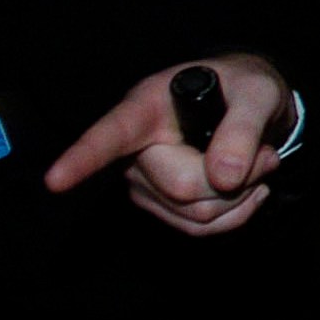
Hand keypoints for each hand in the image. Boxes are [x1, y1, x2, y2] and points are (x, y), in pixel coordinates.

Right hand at [44, 53, 291, 235]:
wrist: (250, 109)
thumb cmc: (245, 91)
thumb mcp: (257, 94)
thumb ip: (244, 127)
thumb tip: (224, 177)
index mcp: (147, 108)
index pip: (111, 136)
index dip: (82, 158)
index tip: (55, 180)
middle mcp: (136, 149)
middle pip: (182, 186)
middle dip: (235, 177)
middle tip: (265, 154)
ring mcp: (146, 183)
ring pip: (196, 213)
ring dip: (242, 195)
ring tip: (256, 163)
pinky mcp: (163, 207)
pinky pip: (202, 228)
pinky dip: (238, 213)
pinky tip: (249, 189)